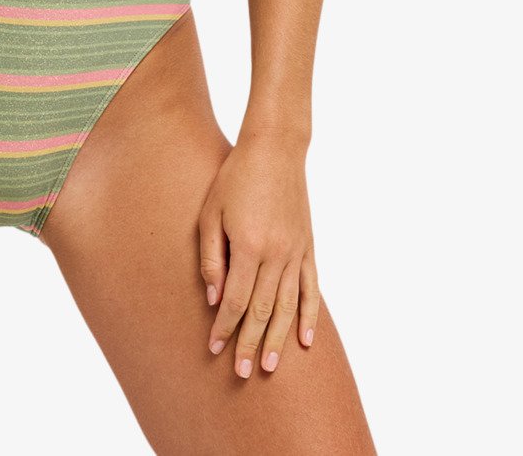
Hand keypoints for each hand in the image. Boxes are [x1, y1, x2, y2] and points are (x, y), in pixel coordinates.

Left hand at [198, 132, 318, 377]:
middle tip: (242, 373)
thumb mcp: (211, 212)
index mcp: (248, 246)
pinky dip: (309, 316)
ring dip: (277, 339)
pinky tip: (305, 341)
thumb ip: (211, 258)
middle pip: (261, 311)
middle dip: (250, 344)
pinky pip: (311, 289)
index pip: (234, 300)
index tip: (215, 349)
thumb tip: (213, 298)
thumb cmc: (235, 177)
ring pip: (287, 307)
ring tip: (269, 367)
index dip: (224, 328)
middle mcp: (276, 255)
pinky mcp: (308, 247)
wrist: (275, 149)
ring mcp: (296, 252)